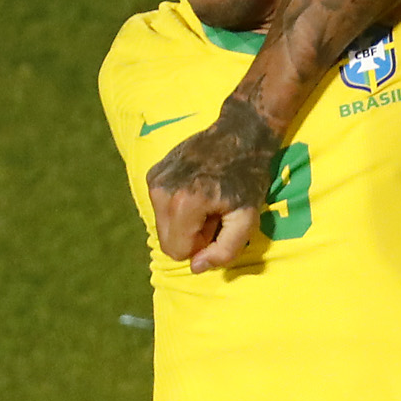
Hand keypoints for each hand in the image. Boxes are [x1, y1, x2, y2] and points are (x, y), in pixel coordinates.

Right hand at [148, 102, 281, 272]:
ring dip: (185, 221)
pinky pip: (160, 208)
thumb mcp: (247, 218)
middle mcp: (161, 192)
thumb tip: (196, 267)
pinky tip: (197, 187)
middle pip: (167, 241)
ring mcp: (154, 180)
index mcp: (183, 204)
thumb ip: (225, 250)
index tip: (218, 222)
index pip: (178, 252)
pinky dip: (178, 205)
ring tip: (207, 200)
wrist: (239, 133)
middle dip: (191, 235)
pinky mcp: (152, 173)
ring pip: (163, 226)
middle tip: (214, 212)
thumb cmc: (248, 177)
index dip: (201, 244)